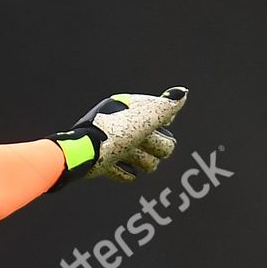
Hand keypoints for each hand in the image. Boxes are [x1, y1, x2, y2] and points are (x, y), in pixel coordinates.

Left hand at [51, 86, 187, 186]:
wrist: (84, 154)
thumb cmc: (115, 133)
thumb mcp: (146, 117)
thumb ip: (166, 107)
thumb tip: (182, 93)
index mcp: (131, 109)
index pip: (161, 119)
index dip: (160, 127)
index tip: (150, 130)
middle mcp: (122, 125)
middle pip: (156, 143)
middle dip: (154, 147)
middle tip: (139, 144)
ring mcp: (112, 145)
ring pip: (142, 159)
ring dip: (141, 161)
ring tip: (127, 157)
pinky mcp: (103, 163)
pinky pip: (121, 172)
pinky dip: (125, 174)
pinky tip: (129, 175)